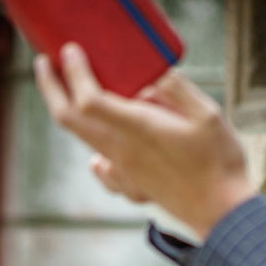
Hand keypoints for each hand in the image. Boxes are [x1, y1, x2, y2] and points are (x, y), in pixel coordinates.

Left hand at [34, 43, 256, 238]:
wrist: (221, 214)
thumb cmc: (219, 163)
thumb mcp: (207, 114)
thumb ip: (175, 91)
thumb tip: (148, 80)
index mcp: (139, 129)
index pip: (90, 100)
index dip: (74, 74)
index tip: (70, 51)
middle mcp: (122, 152)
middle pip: (71, 121)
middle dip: (52, 89)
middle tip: (44, 65)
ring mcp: (123, 172)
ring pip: (84, 141)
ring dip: (70, 113)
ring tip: (67, 92)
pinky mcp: (130, 186)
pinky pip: (102, 169)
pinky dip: (94, 156)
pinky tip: (98, 157)